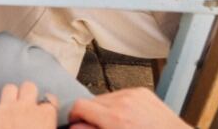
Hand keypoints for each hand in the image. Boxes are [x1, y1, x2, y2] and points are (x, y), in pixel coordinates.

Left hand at [0, 82, 58, 128]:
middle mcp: (26, 106)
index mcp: (45, 116)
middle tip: (26, 107)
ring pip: (9, 88)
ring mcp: (6, 108)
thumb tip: (49, 128)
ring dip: (9, 97)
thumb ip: (50, 128)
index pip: (50, 99)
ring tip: (9, 108)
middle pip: (29, 86)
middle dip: (28, 94)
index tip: (44, 112)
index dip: (47, 105)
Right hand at [68, 88, 189, 128]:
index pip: (79, 105)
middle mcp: (124, 101)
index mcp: (116, 118)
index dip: (74, 116)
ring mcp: (134, 94)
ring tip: (117, 124)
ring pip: (105, 97)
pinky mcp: (142, 91)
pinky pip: (121, 94)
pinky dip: (119, 105)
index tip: (76, 123)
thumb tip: (75, 126)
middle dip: (91, 115)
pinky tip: (129, 117)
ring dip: (105, 110)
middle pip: (91, 101)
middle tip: (99, 127)